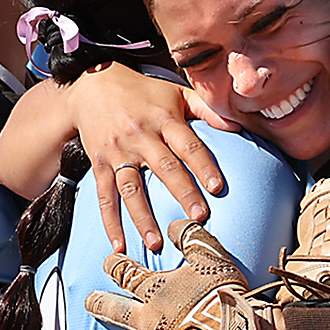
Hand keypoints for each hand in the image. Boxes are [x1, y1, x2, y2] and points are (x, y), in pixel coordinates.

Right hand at [69, 67, 237, 251]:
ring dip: (143, 217)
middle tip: (199, 218)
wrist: (91, 85)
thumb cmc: (144, 93)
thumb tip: (239, 125)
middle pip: (164, 168)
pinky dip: (110, 222)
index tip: (218, 187)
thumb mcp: (176, 93)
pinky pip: (104, 196)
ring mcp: (118, 151)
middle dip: (182, 193)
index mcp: (164, 119)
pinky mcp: (99, 163)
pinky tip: (119, 244)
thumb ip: (207, 109)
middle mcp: (140, 136)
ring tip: (157, 243)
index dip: (203, 165)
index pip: (188, 145)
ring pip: (132, 188)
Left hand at [85, 219, 251, 329]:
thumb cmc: (224, 293)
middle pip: (115, 311)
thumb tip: (174, 224)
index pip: (127, 274)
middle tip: (88, 302)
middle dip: (99, 305)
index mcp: (156, 290)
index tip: (108, 261)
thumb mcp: (210, 255)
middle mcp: (149, 320)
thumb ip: (191, 237)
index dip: (116, 266)